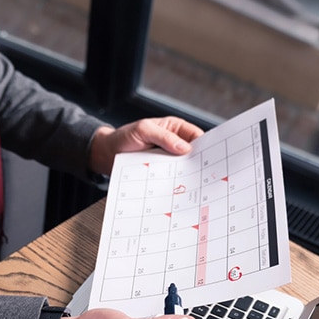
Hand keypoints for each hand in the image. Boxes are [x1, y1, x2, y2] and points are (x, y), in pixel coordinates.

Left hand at [88, 116, 203, 175]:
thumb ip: (164, 137)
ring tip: (195, 185)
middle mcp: (175, 144)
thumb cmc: (124, 137)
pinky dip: (176, 184)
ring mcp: (169, 160)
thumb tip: (185, 148)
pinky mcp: (162, 173)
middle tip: (205, 175)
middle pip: (194, 155)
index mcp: (175, 128)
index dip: (206, 146)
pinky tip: (179, 190)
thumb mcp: (143, 130)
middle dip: (199, 164)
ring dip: (188, 176)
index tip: (212, 158)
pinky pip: (172, 179)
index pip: (197, 136)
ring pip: (185, 169)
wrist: (106, 154)